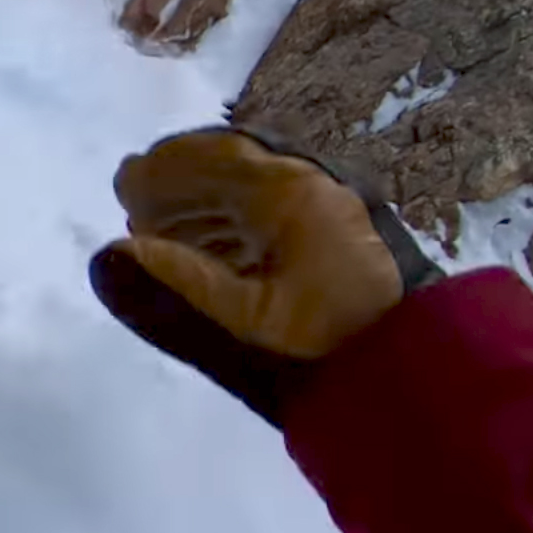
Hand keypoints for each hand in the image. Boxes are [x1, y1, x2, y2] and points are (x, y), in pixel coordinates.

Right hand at [88, 127, 441, 424]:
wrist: (423, 374)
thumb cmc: (327, 347)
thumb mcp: (244, 321)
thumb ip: (175, 284)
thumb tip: (110, 253)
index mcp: (290, 195)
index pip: (213, 158)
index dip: (163, 168)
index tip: (124, 182)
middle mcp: (317, 185)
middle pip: (239, 163)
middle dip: (183, 179)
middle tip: (139, 198)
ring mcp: (340, 208)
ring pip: (263, 186)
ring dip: (210, 200)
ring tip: (168, 227)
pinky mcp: (351, 236)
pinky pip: (285, 208)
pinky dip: (241, 219)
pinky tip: (221, 249)